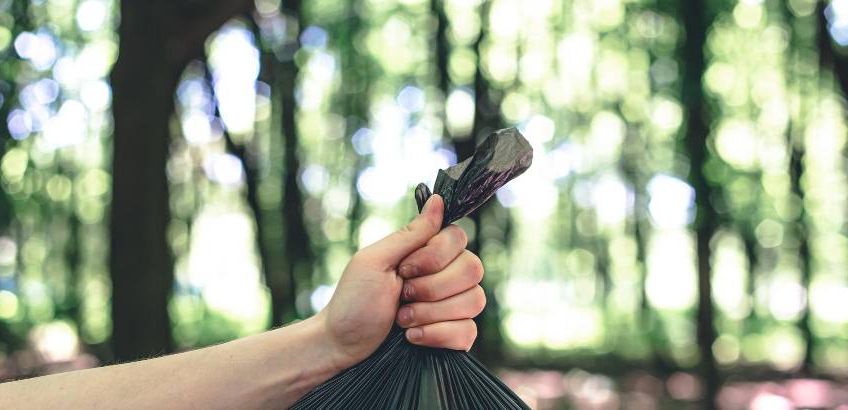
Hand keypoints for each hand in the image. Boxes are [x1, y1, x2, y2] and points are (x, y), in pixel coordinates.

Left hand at [317, 195, 485, 369]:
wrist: (342, 346)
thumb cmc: (353, 301)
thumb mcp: (375, 261)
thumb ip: (410, 234)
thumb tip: (438, 199)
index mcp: (427, 253)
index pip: (459, 238)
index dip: (435, 257)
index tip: (404, 270)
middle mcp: (445, 276)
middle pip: (472, 269)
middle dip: (431, 288)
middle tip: (401, 296)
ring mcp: (452, 307)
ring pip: (474, 301)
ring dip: (431, 314)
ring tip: (402, 320)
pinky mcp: (453, 336)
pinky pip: (469, 332)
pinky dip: (438, 336)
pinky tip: (413, 338)